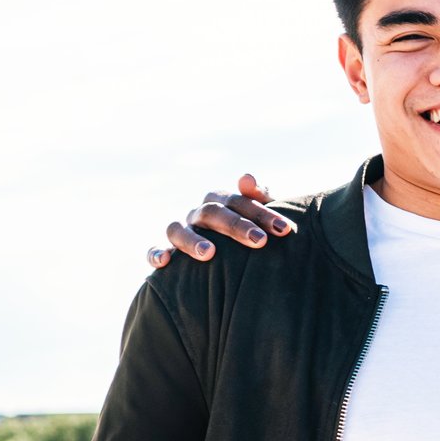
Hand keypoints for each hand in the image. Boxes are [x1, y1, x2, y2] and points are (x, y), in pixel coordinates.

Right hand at [148, 174, 294, 268]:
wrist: (230, 259)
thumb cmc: (252, 234)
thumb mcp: (260, 218)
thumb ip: (260, 198)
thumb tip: (246, 177)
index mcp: (222, 202)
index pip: (240, 201)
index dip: (262, 213)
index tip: (284, 229)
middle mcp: (199, 213)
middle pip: (213, 212)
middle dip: (237, 226)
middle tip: (260, 241)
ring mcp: (181, 230)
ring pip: (178, 228)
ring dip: (193, 240)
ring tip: (209, 253)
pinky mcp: (167, 249)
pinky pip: (155, 248)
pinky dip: (156, 253)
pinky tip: (163, 262)